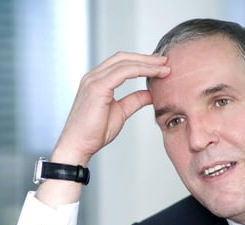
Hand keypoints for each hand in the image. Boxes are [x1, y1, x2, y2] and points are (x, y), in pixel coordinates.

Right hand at [51, 52, 169, 165]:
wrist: (78, 146)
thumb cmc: (93, 133)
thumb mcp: (120, 113)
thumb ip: (133, 101)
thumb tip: (149, 94)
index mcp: (97, 81)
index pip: (121, 63)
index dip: (141, 61)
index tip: (160, 65)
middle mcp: (93, 77)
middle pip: (123, 58)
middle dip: (146, 58)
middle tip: (166, 61)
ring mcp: (94, 80)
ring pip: (125, 62)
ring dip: (147, 63)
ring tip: (165, 67)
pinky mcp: (97, 87)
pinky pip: (123, 72)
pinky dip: (141, 70)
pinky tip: (155, 73)